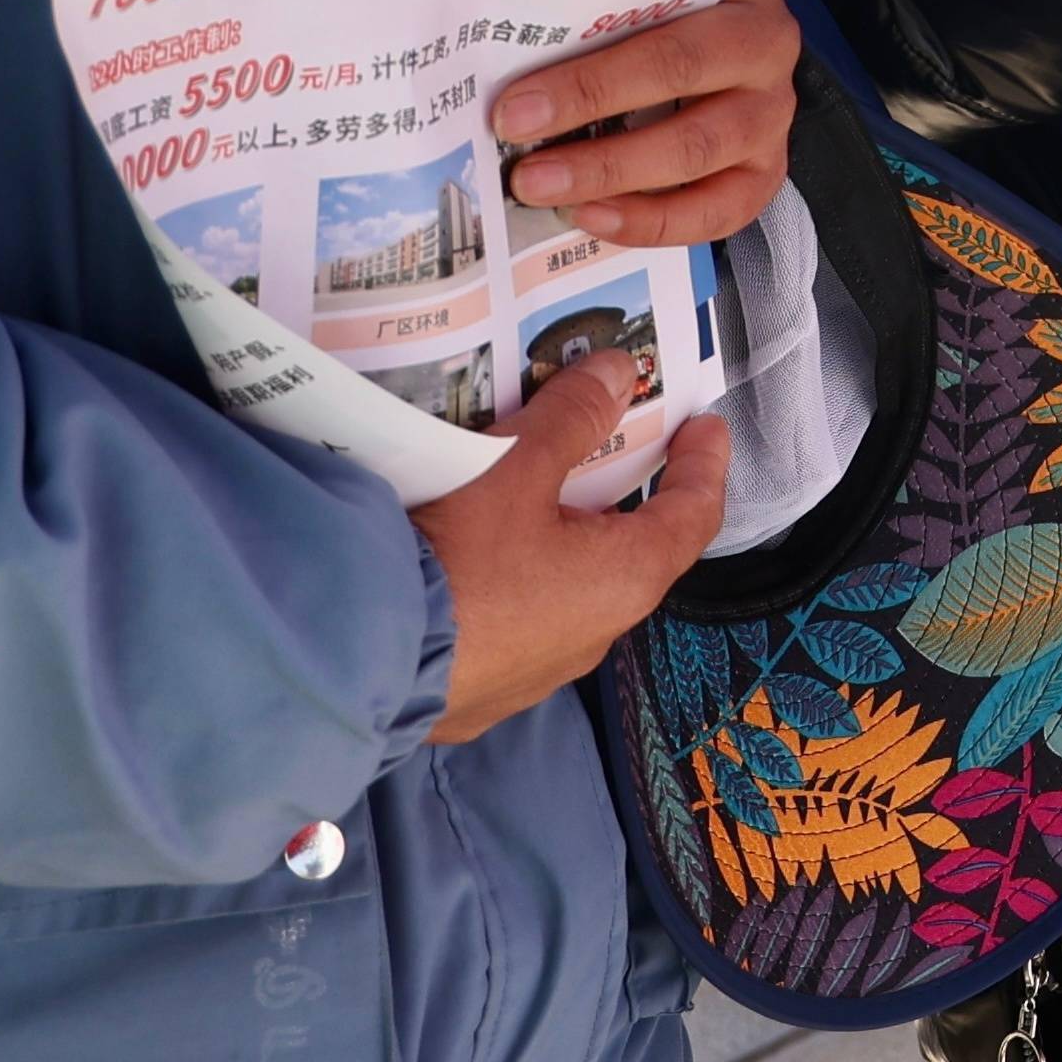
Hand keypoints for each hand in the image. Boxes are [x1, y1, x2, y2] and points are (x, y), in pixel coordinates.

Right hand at [410, 348, 729, 742]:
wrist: (356, 662)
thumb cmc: (452, 561)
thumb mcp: (515, 470)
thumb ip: (571, 418)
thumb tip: (618, 372)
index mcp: (624, 579)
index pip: (693, 515)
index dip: (704, 464)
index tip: (703, 424)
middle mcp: (595, 634)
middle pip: (629, 549)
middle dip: (622, 492)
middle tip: (608, 440)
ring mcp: (538, 671)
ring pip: (568, 588)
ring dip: (562, 538)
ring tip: (534, 488)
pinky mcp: (484, 689)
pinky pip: (515, 620)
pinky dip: (514, 577)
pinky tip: (476, 551)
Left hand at [491, 0, 799, 246]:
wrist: (721, 4)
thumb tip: (506, 42)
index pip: (669, 49)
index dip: (592, 86)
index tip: (518, 111)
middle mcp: (768, 56)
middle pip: (687, 114)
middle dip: (599, 152)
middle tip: (527, 173)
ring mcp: (771, 118)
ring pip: (701, 163)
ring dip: (616, 184)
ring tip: (549, 193)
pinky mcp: (763, 168)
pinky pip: (717, 212)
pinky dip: (653, 222)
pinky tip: (595, 216)